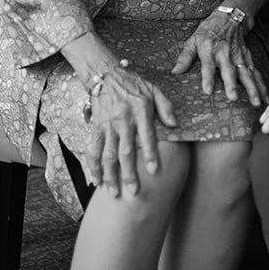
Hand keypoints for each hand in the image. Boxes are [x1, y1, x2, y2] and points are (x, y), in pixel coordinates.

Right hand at [84, 62, 176, 198]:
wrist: (106, 76)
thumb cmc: (134, 84)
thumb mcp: (154, 89)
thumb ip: (165, 107)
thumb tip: (175, 124)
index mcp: (140, 109)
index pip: (147, 135)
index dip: (150, 154)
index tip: (154, 171)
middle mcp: (123, 119)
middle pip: (125, 150)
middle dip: (129, 173)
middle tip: (134, 192)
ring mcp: (107, 125)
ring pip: (107, 154)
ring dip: (110, 176)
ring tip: (114, 193)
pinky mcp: (96, 128)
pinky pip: (93, 150)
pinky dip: (93, 167)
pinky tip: (96, 181)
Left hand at [171, 7, 262, 107]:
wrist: (230, 16)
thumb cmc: (209, 30)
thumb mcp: (193, 39)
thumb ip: (185, 56)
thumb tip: (174, 72)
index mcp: (210, 50)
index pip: (208, 65)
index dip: (207, 77)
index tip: (208, 90)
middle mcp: (225, 54)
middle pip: (229, 71)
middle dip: (232, 84)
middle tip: (233, 98)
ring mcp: (239, 56)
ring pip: (246, 73)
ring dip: (251, 88)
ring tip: (255, 102)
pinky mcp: (247, 58)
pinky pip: (255, 73)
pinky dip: (261, 85)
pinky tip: (265, 97)